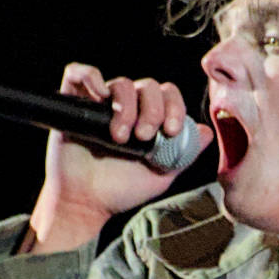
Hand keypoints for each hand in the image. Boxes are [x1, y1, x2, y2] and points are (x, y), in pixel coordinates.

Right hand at [27, 64, 207, 252]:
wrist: (86, 204)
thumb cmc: (122, 190)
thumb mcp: (162, 174)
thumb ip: (185, 153)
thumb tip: (206, 131)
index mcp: (148, 118)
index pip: (168, 96)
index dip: (174, 107)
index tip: (171, 130)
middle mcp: (126, 107)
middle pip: (148, 86)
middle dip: (152, 109)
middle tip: (144, 136)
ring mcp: (100, 104)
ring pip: (121, 83)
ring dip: (126, 106)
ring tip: (120, 136)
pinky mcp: (72, 104)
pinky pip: (78, 74)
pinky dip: (89, 76)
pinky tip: (98, 96)